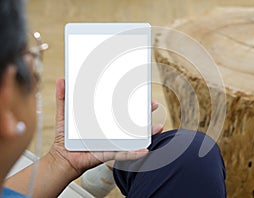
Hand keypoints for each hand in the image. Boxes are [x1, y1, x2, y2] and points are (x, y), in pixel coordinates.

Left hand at [48, 78, 162, 177]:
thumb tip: (61, 80)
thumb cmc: (65, 138)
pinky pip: (123, 153)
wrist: (62, 158)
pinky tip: (144, 150)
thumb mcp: (64, 115)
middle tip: (152, 104)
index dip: (130, 98)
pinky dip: (134, 153)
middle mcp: (110, 129)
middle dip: (144, 112)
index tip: (138, 90)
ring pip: (133, 136)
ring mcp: (112, 141)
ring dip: (147, 132)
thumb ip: (63, 98)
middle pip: (130, 119)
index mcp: (102, 118)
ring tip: (157, 127)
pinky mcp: (109, 152)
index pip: (119, 106)